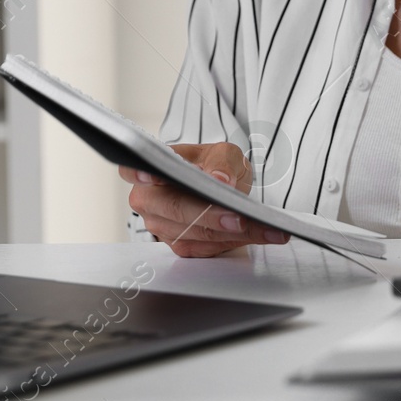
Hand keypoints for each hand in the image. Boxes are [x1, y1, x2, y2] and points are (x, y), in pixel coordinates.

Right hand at [119, 142, 289, 256]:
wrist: (222, 186)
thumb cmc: (215, 165)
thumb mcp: (223, 152)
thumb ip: (221, 162)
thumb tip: (219, 180)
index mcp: (151, 169)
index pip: (132, 169)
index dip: (139, 173)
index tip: (152, 174)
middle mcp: (148, 200)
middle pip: (174, 209)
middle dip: (209, 215)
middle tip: (239, 218)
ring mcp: (161, 227)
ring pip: (195, 233)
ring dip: (235, 234)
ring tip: (268, 228)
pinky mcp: (181, 246)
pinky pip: (208, 248)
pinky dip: (237, 242)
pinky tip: (262, 235)